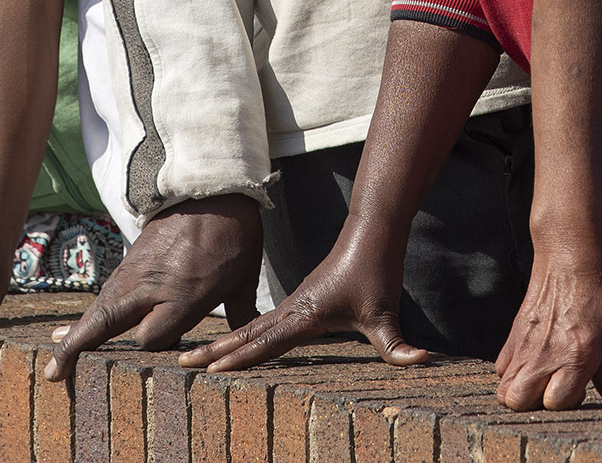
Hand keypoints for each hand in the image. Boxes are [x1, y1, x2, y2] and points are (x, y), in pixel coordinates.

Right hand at [40, 194, 263, 382]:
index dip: (153, 351)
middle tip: (52, 375)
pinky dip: (84, 320)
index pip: (150, 338)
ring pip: (98, 311)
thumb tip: (242, 340)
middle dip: (78, 350)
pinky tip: (68, 333)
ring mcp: (133, 274)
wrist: (209, 188)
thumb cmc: (231, 235)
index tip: (165, 360)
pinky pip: (101, 299)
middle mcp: (150, 285)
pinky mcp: (127, 267)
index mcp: (183, 292)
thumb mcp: (243, 277)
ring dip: (73, 337)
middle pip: (105, 323)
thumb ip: (239, 312)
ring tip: (53, 365)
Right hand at [185, 235, 426, 373]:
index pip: (264, 342)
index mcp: (304, 315)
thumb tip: (421, 360)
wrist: (371, 232)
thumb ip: (397, 344)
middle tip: (180, 361)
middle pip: (245, 334)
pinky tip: (235, 344)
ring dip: (223, 342)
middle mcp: (291, 310)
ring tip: (194, 355)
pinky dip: (243, 334)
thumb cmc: (376, 270)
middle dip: (213, 350)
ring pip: (251, 327)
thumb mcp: (385, 312)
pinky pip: (263, 323)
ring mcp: (292, 305)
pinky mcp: (299, 302)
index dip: (236, 357)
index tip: (208, 368)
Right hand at [493, 224, 601, 410]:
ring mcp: (525, 344)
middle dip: (536, 405)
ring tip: (542, 380)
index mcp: (575, 355)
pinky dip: (513, 373)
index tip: (579, 389)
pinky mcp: (513, 333)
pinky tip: (533, 362)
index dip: (569, 402)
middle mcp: (545, 353)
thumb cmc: (597, 291)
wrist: (570, 254)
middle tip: (556, 388)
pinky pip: (501, 368)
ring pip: (504, 390)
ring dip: (521, 393)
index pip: (556, 403)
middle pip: (518, 402)